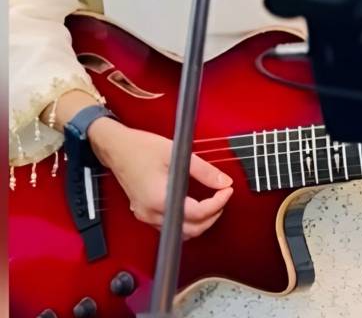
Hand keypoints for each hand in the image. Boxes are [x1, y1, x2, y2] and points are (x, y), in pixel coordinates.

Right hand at [88, 119, 232, 239]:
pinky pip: (169, 226)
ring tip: (211, 202)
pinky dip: (185, 220)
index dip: (217, 204)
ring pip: (180, 232)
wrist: (116, 148)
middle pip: (190, 230)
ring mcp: (145, 215)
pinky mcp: (143, 213)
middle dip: (212, 216)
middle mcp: (151, 213)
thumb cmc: (140, 148)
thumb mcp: (176, 154)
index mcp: (160, 199)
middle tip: (222, 197)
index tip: (226, 191)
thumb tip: (223, 181)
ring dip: (199, 222)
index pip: (197, 214)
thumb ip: (203, 170)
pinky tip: (192, 206)